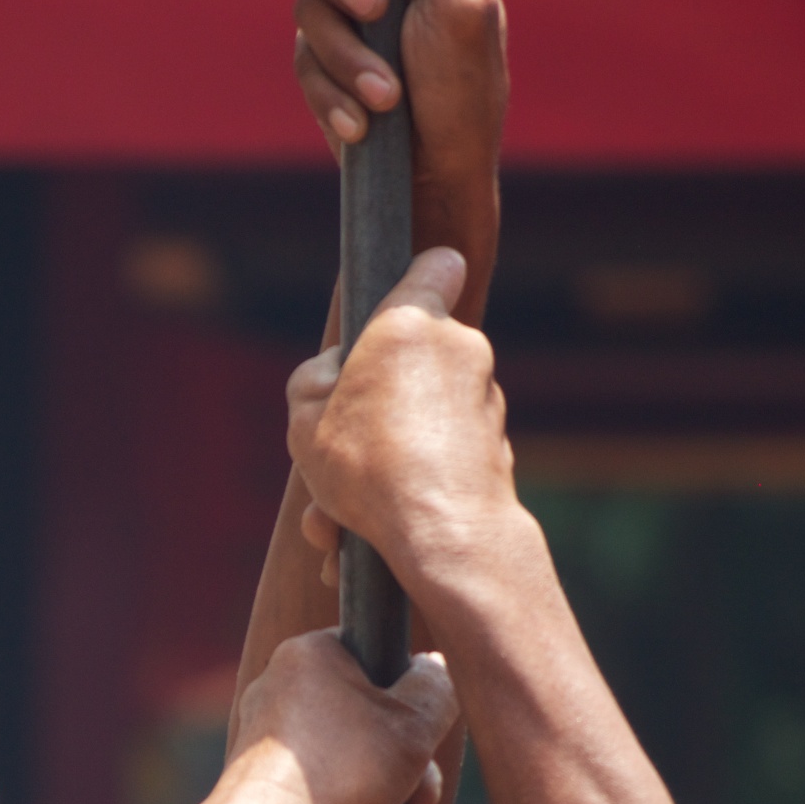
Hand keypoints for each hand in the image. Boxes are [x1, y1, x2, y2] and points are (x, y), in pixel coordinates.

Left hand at [221, 632, 455, 803]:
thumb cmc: (340, 774)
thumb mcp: (413, 725)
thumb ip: (436, 687)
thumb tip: (436, 667)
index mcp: (310, 654)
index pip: (376, 651)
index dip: (411, 696)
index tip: (424, 736)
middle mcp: (282, 688)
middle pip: (373, 719)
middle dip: (412, 769)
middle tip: (422, 801)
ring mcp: (271, 740)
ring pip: (357, 762)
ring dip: (395, 802)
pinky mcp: (268, 783)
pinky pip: (328, 790)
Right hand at [288, 250, 516, 594]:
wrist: (443, 535)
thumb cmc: (367, 466)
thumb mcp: (304, 416)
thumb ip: (314, 380)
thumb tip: (336, 373)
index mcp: (412, 322)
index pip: (437, 264)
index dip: (422, 275)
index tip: (407, 295)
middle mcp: (461, 350)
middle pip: (414, 358)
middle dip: (373, 402)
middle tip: (333, 450)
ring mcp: (488, 401)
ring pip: (424, 420)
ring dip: (383, 461)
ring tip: (336, 519)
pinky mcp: (500, 449)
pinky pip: (443, 461)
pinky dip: (412, 489)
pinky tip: (369, 538)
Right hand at [291, 0, 506, 190]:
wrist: (439, 178)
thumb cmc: (468, 92)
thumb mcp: (462, 8)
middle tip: (367, 7)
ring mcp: (349, 11)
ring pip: (304, 6)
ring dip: (344, 59)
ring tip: (387, 99)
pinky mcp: (326, 60)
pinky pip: (300, 63)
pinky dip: (330, 96)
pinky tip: (366, 126)